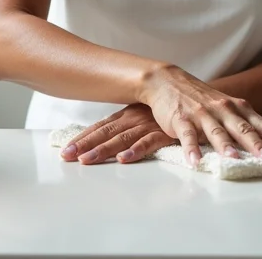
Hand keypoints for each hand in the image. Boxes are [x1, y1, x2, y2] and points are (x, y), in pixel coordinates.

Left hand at [60, 104, 174, 164]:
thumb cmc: (168, 112)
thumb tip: (103, 140)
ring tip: (87, 160)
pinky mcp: (165, 131)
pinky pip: (149, 142)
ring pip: (121, 138)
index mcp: (128, 114)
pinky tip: (124, 158)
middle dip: (84, 145)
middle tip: (66, 157)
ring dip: (103, 150)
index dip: (82, 138)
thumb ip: (126, 127)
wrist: (196, 101)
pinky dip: (136, 150)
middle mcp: (134, 118)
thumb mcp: (143, 116)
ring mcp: (148, 124)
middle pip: (105, 132)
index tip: (65, 150)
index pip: (100, 127)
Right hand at [140, 64, 261, 166]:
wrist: (168, 80)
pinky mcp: (181, 119)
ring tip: (233, 159)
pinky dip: (191, 148)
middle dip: (257, 144)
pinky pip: (187, 135)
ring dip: (225, 145)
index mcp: (237, 108)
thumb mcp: (226, 106)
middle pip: (242, 128)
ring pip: (216, 131)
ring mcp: (202, 113)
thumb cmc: (201, 98)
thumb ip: (243, 122)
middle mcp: (223, 109)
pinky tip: (195, 160)